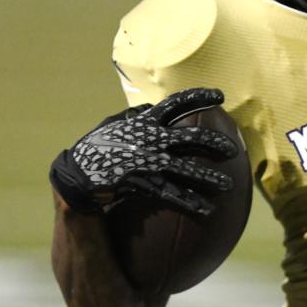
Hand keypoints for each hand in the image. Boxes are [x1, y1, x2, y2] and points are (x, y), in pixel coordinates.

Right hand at [49, 88, 238, 216]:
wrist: (73, 175)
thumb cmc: (95, 148)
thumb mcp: (113, 125)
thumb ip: (134, 116)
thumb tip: (150, 107)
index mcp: (145, 122)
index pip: (177, 103)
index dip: (199, 96)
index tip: (220, 96)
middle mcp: (151, 139)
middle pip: (192, 137)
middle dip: (215, 143)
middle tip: (233, 151)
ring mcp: (148, 161)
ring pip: (187, 169)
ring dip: (210, 178)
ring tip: (229, 186)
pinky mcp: (142, 182)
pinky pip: (172, 194)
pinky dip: (191, 202)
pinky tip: (208, 210)